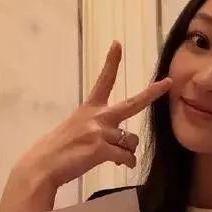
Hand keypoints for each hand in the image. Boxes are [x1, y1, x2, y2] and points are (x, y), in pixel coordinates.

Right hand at [0, 42, 171, 211]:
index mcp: (89, 108)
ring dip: (128, 150)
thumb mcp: (77, 130)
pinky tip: (122, 165)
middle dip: (152, 93)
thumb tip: (121, 147)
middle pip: (133, 103)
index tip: (117, 44)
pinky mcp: (101, 149)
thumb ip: (98, 130)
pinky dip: (127, 162)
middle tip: (168, 82)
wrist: (43, 166)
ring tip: (115, 156)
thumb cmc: (59, 150)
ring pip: (131, 141)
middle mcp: (97, 116)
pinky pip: (126, 157)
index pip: (103, 80)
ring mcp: (100, 132)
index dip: (111, 62)